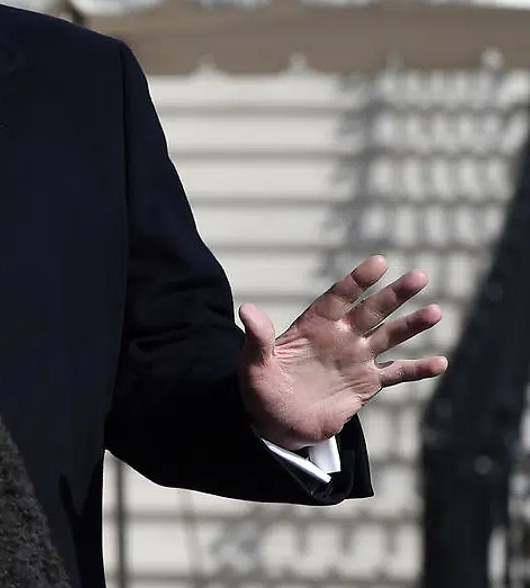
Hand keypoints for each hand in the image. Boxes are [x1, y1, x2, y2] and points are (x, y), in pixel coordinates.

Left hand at [238, 255, 447, 451]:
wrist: (276, 423)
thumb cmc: (261, 389)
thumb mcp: (254, 364)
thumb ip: (258, 338)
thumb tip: (246, 309)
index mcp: (313, 326)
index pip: (338, 297)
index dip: (357, 281)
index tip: (379, 263)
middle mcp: (339, 337)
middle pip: (371, 311)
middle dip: (395, 295)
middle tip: (420, 276)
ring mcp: (355, 359)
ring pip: (389, 337)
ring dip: (411, 325)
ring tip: (436, 311)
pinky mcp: (366, 384)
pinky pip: (396, 374)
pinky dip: (418, 370)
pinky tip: (441, 362)